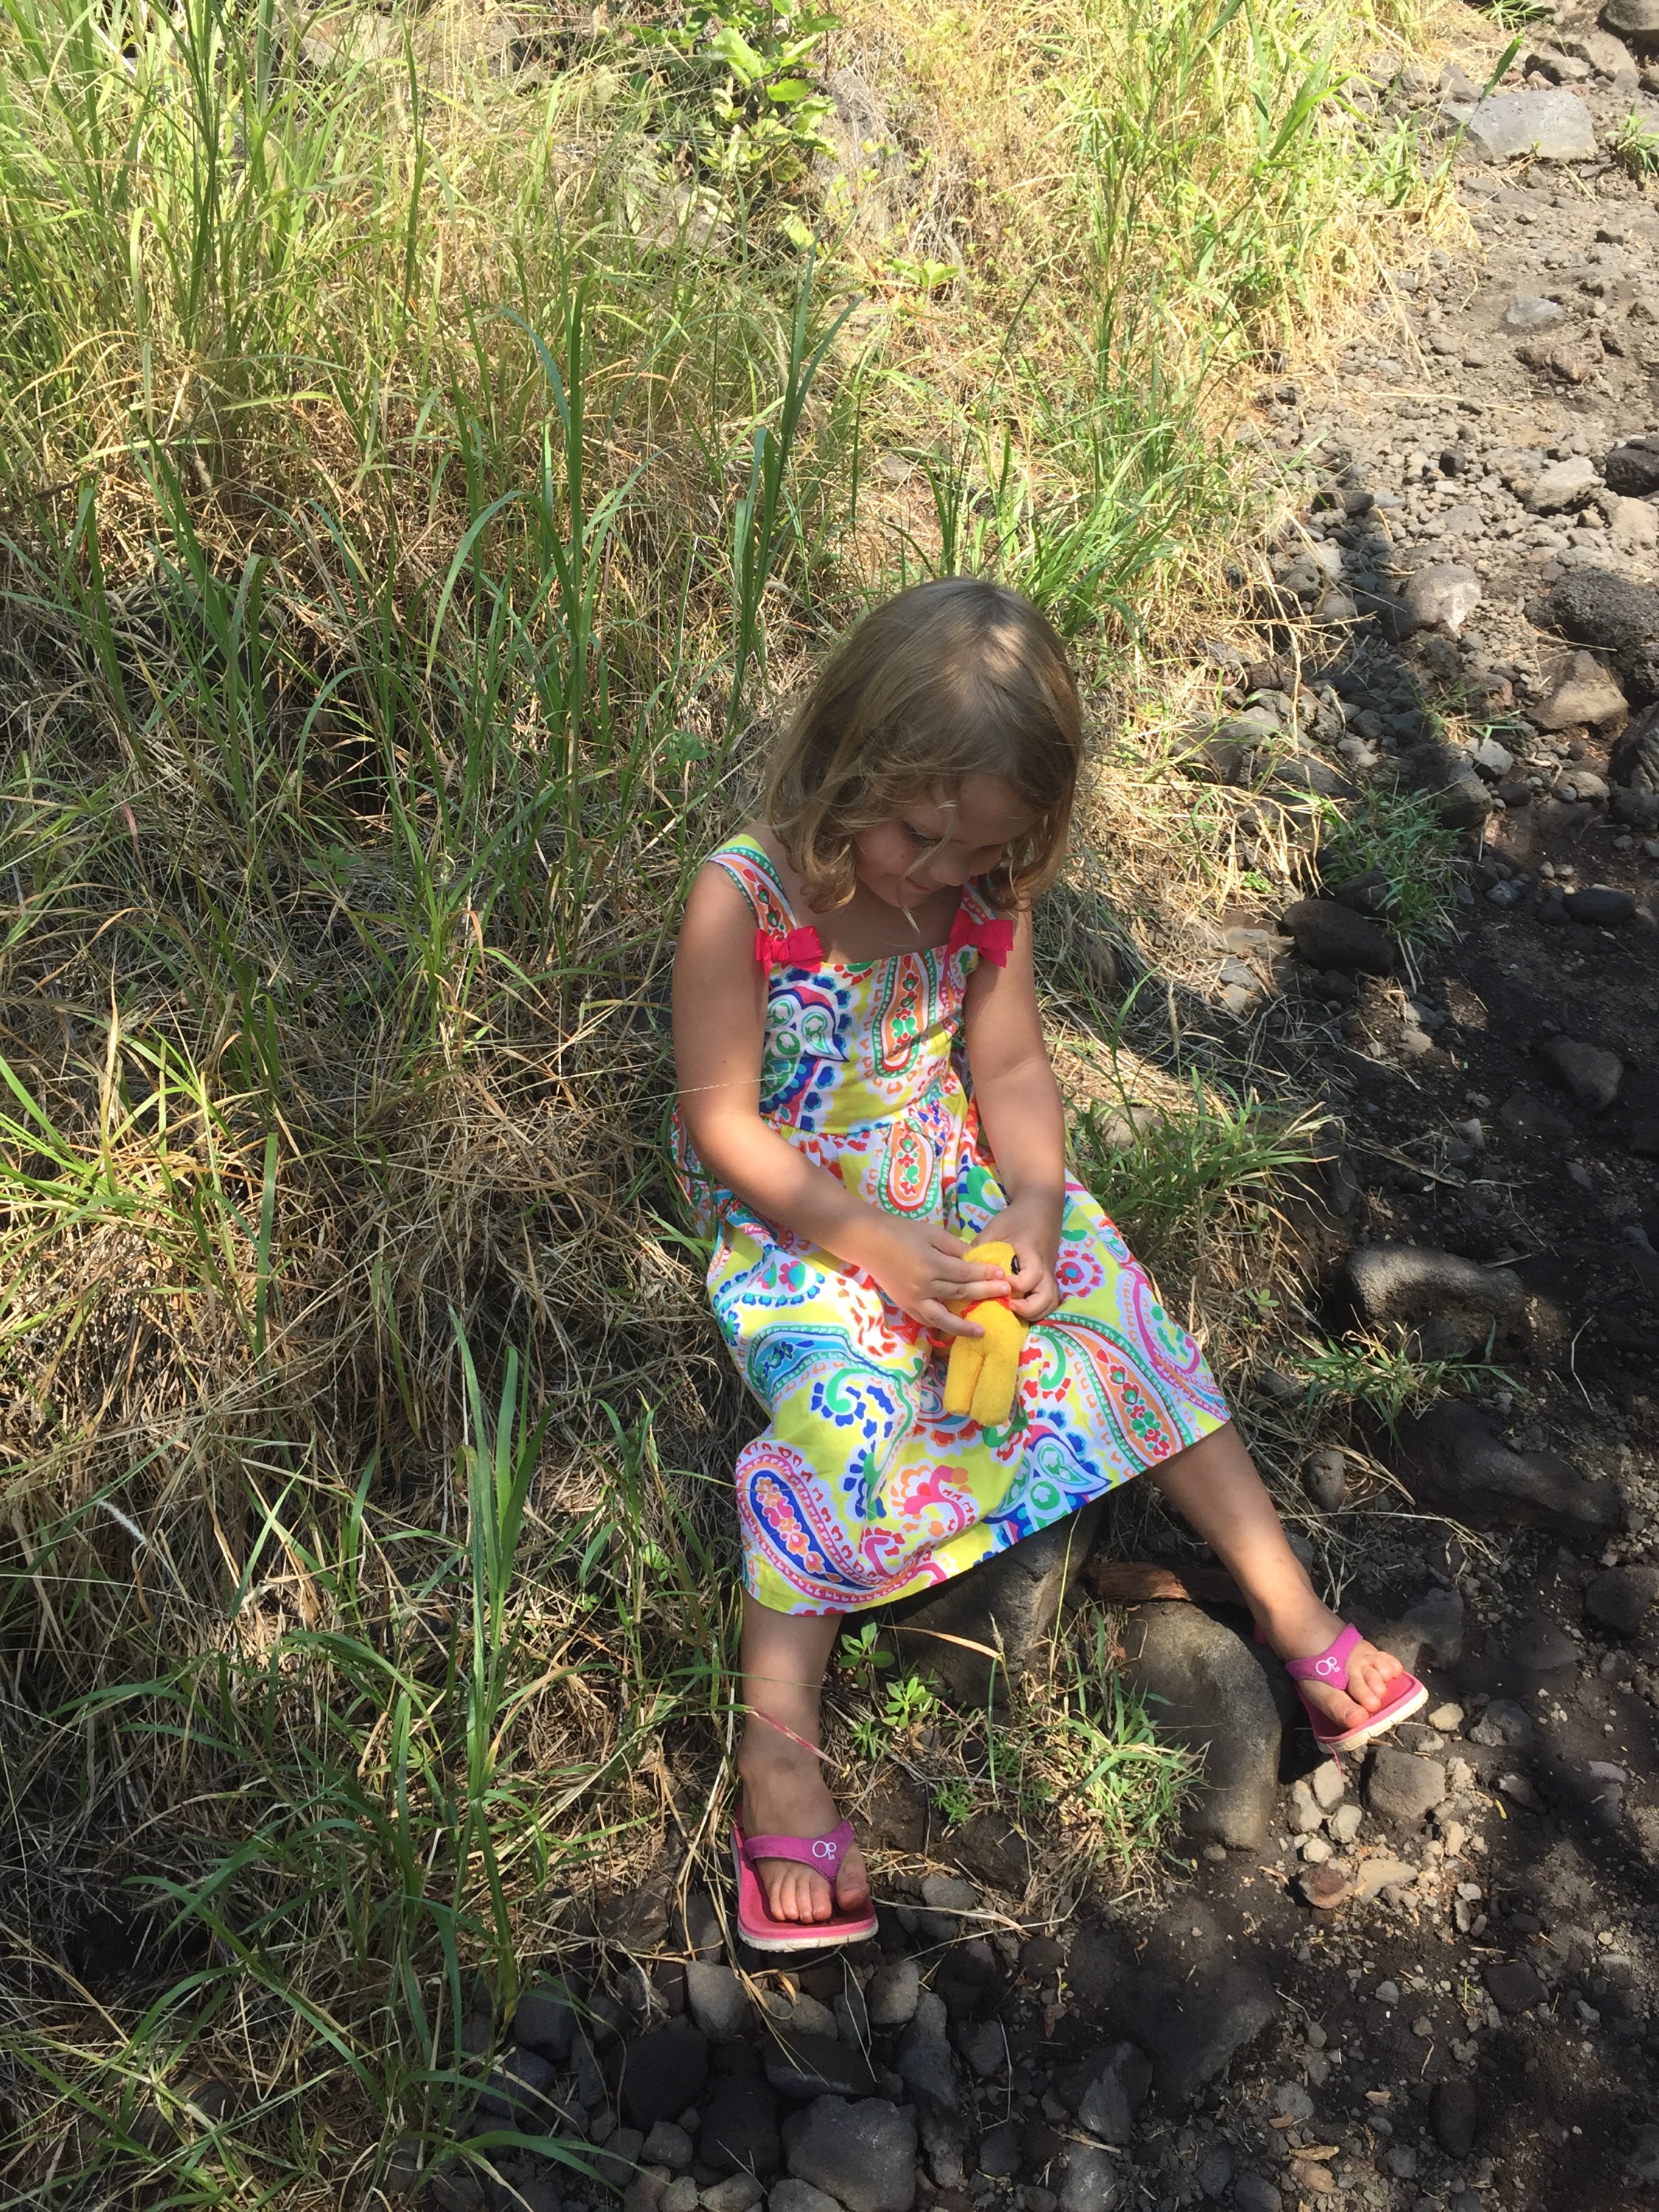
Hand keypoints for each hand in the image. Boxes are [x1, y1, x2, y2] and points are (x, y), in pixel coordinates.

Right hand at [854, 1217, 1012, 1336]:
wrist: (869, 1241)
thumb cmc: (902, 1232)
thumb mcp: (932, 1233)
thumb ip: (955, 1247)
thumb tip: (975, 1260)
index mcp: (931, 1265)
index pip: (965, 1273)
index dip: (985, 1274)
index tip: (1001, 1274)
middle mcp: (923, 1286)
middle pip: (960, 1293)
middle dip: (984, 1293)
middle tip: (1005, 1294)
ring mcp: (913, 1299)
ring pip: (943, 1316)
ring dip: (963, 1325)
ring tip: (981, 1331)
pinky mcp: (905, 1305)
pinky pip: (926, 1319)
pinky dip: (941, 1325)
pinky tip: (954, 1328)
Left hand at [974, 1193, 1063, 1322]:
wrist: (1041, 1208)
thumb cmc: (1016, 1218)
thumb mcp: (996, 1229)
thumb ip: (980, 1249)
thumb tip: (961, 1272)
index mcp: (1033, 1254)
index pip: (1031, 1277)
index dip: (1015, 1287)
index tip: (998, 1285)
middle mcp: (1045, 1269)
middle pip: (1047, 1299)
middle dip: (1027, 1309)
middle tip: (1007, 1306)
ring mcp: (1049, 1276)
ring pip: (1050, 1303)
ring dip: (1033, 1312)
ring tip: (1012, 1311)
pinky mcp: (1047, 1279)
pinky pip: (1047, 1300)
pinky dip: (1036, 1309)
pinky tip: (1017, 1308)